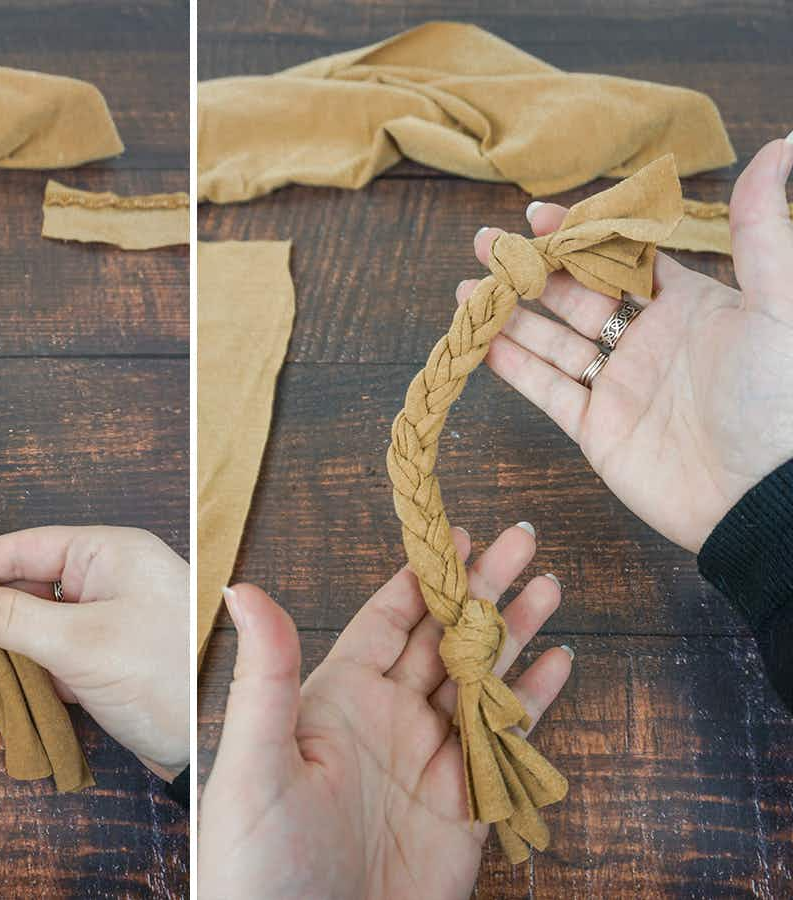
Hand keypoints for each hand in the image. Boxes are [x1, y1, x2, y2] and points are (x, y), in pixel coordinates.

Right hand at [0, 526, 189, 777]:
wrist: (217, 743)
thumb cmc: (164, 673)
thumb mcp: (80, 642)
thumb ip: (11, 618)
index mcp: (108, 553)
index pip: (22, 547)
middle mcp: (106, 581)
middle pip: (19, 589)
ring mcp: (103, 626)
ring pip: (26, 630)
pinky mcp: (101, 667)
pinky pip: (43, 662)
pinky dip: (7, 674)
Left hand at [199, 522, 571, 898]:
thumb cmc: (260, 864)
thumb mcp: (256, 765)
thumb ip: (266, 675)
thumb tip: (243, 589)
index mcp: (336, 700)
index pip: (387, 620)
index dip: (421, 575)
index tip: (453, 533)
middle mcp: (387, 721)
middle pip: (443, 638)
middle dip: (481, 588)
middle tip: (524, 540)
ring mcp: (430, 763)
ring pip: (481, 680)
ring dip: (515, 633)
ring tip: (550, 585)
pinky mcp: (467, 810)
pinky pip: (507, 744)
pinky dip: (534, 703)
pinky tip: (558, 664)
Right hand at [462, 137, 792, 551]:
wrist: (762, 495)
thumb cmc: (778, 397)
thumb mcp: (778, 304)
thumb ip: (762, 229)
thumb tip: (779, 147)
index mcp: (687, 305)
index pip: (622, 257)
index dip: (579, 234)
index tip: (538, 213)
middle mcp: (646, 341)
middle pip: (574, 294)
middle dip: (529, 268)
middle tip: (485, 244)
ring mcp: (616, 385)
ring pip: (550, 339)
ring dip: (509, 313)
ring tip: (465, 289)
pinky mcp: (595, 429)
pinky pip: (546, 390)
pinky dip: (512, 366)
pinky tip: (481, 342)